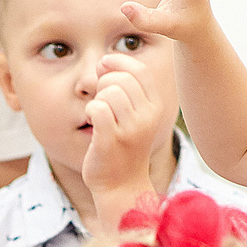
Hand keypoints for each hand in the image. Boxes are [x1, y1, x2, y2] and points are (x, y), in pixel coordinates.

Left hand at [81, 51, 165, 216]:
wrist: (121, 186)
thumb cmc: (123, 147)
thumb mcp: (134, 115)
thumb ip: (125, 87)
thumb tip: (104, 60)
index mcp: (156, 107)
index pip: (139, 70)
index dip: (117, 62)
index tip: (102, 67)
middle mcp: (148, 117)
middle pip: (121, 78)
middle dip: (104, 83)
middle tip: (100, 101)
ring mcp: (131, 130)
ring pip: (109, 91)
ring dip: (97, 99)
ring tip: (98, 116)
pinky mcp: (111, 141)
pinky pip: (97, 108)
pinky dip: (90, 110)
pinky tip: (91, 122)